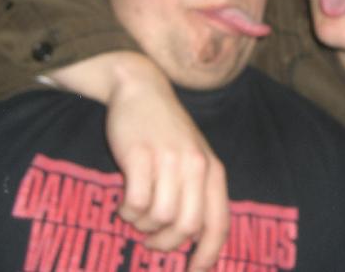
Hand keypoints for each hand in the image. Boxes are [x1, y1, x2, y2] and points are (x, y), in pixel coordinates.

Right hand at [48, 52, 229, 270]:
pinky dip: (127, 211)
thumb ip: (197, 192)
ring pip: (159, 217)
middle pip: (186, 227)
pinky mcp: (140, 155)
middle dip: (166, 244)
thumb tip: (192, 239)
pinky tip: (125, 202)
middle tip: (150, 240)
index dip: (208, 255)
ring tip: (136, 212)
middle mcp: (196, 166)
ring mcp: (169, 160)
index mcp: (213, 170)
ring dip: (142, 224)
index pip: (219, 223)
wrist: (141, 89)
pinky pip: (136, 202)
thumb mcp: (194, 157)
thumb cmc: (167, 131)